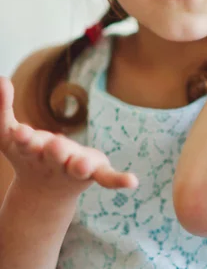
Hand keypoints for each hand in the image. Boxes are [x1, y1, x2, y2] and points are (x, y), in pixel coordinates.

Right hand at [0, 76, 138, 199]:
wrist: (45, 190)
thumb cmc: (28, 154)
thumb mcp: (8, 135)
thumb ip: (1, 109)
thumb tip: (1, 79)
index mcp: (31, 151)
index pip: (25, 143)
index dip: (24, 139)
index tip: (20, 133)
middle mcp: (53, 161)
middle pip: (53, 156)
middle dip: (53, 151)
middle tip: (53, 146)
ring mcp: (74, 168)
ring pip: (77, 168)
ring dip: (80, 165)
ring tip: (84, 163)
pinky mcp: (93, 172)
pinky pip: (107, 177)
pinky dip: (118, 180)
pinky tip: (132, 182)